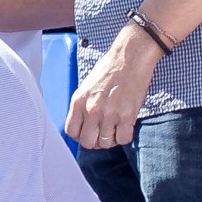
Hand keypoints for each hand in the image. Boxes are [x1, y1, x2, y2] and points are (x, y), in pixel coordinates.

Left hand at [65, 32, 156, 150]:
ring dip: (111, 139)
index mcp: (79, 101)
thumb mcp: (87, 87)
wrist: (130, 57)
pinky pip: (123, 139)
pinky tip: (125, 126)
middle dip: (95, 141)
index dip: (80, 136)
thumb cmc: (110, 69)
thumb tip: (83, 126)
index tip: (88, 132)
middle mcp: (92, 109)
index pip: (71, 132)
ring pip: (105, 143)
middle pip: (87, 142)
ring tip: (115, 127)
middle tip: (103, 133)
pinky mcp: (127, 116)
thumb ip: (83, 107)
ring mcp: (109, 114)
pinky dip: (124, 136)